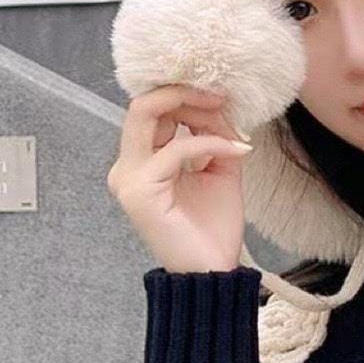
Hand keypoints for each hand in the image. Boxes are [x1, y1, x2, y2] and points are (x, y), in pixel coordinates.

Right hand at [106, 84, 253, 273]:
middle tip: (221, 96)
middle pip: (143, 105)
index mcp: (142, 161)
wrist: (212, 269)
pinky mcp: (139, 190)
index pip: (153, 111)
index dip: (186, 96)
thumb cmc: (213, 226)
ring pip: (147, 114)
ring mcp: (128, 177)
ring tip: (228, 118)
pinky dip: (210, 142)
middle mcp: (127, 166)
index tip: (221, 95)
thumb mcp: (219, 169)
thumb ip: (214, 137)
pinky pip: (176, 148)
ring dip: (194, 109)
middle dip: (185, 93)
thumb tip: (218, 107)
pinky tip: (236, 149)